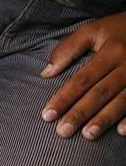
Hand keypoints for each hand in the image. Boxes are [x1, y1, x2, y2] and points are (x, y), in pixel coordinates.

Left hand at [41, 11, 125, 139]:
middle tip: (63, 131)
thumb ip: (68, 49)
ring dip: (105, 119)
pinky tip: (122, 132)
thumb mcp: (94, 31)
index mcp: (111, 52)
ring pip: (122, 101)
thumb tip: (46, 73)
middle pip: (101, 93)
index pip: (82, 79)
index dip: (64, 98)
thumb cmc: (119, 30)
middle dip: (81, 113)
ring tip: (88, 135)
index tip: (48, 115)